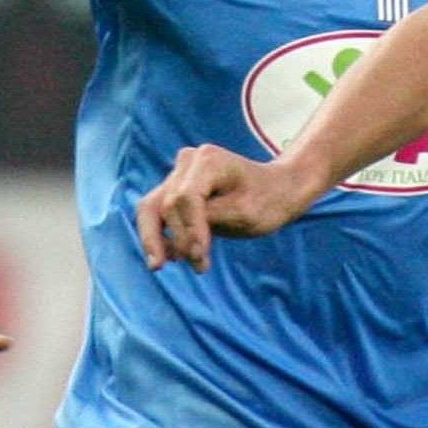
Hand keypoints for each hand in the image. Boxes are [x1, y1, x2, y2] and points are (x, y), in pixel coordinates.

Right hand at [136, 145, 312, 272]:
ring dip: (158, 241)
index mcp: (209, 160)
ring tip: (165, 266)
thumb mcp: (243, 214)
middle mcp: (188, 161)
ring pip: (151, 208)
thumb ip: (208, 222)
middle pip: (166, 205)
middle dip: (178, 241)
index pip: (185, 198)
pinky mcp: (175, 187)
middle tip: (200, 267)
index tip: (201, 258)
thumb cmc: (266, 201)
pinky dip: (160, 236)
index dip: (189, 230)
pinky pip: (156, 212)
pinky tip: (168, 257)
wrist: (276, 190)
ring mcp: (179, 172)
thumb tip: (172, 245)